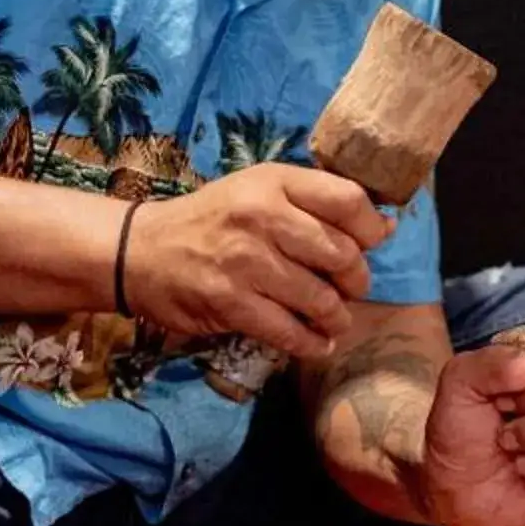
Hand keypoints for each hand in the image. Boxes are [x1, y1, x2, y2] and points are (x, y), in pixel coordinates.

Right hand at [123, 164, 390, 360]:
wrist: (140, 251)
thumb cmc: (212, 220)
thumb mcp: (258, 190)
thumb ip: (313, 202)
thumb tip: (384, 226)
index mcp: (274, 182)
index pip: (348, 200)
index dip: (371, 228)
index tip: (372, 244)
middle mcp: (261, 216)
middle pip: (341, 254)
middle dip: (355, 280)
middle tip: (349, 289)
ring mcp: (245, 261)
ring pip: (320, 299)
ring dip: (335, 317)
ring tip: (333, 320)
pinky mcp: (230, 302)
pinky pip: (289, 332)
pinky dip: (310, 343)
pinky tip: (316, 343)